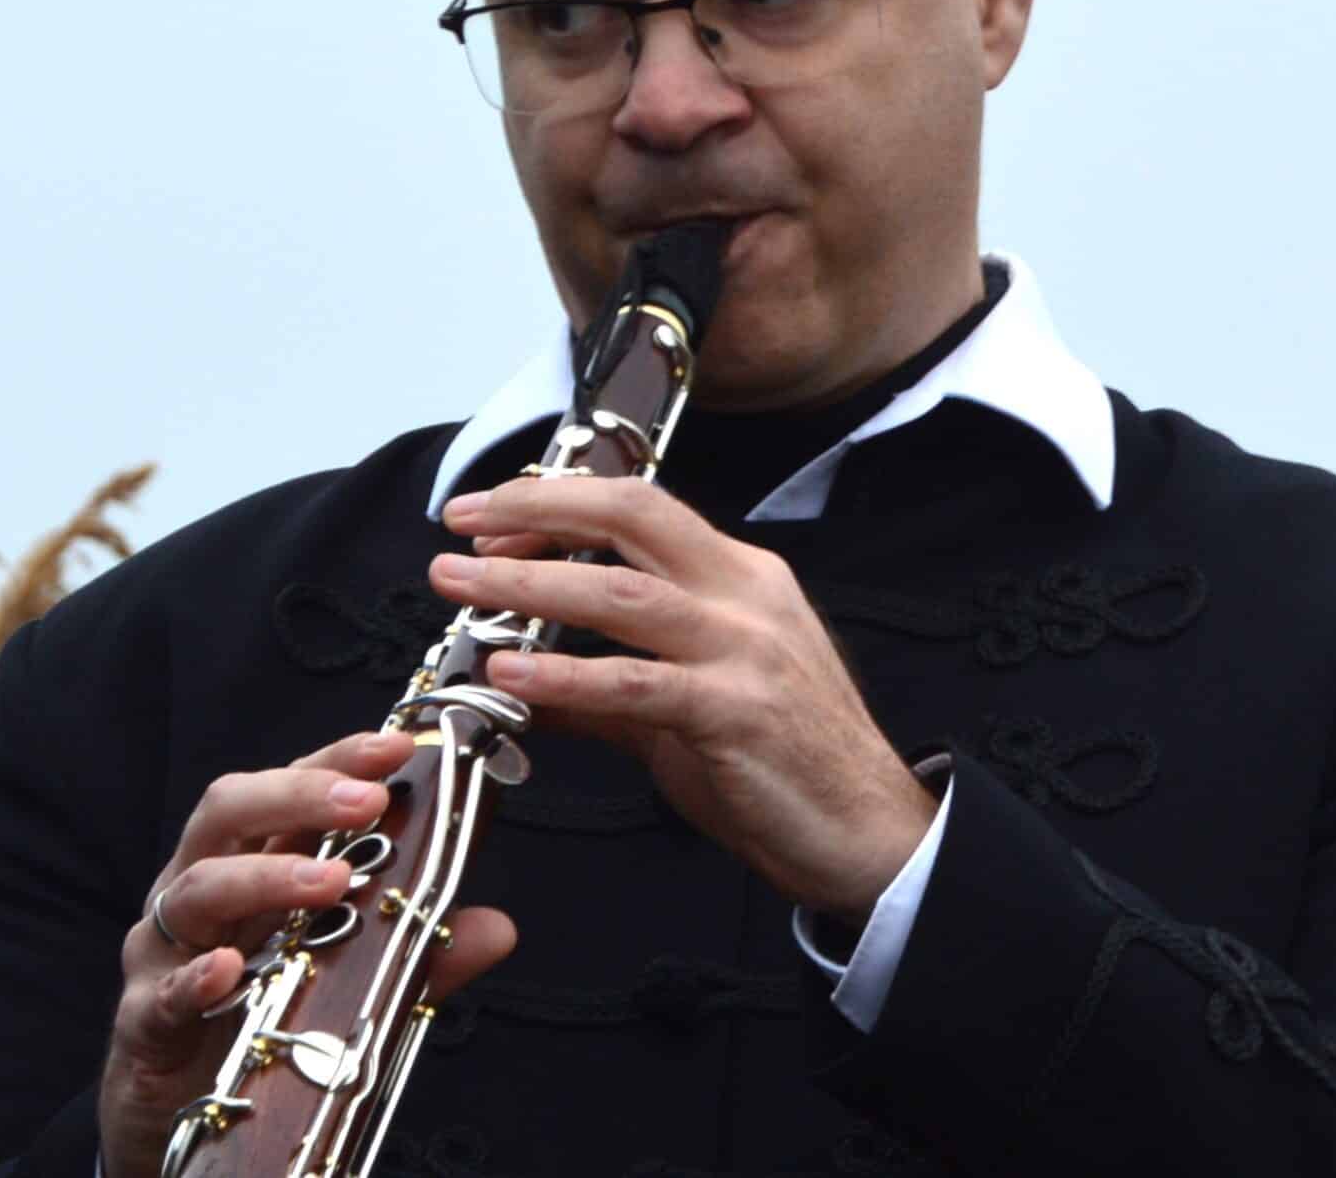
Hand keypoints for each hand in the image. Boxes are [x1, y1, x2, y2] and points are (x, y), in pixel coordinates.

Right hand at [98, 731, 515, 1177]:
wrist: (186, 1111)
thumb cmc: (264, 1015)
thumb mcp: (352, 977)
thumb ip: (415, 949)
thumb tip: (496, 928)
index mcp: (251, 862)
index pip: (289, 788)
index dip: (338, 759)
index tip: (396, 747)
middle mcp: (201, 890)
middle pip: (229, 812)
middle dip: (300, 795)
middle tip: (367, 801)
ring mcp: (166, 951)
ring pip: (198, 889)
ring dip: (266, 877)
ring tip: (331, 881)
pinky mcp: (142, 1020)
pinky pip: (162, 993)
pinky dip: (195, 979)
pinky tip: (228, 973)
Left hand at [433, 477, 937, 918]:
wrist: (874, 833)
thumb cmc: (785, 768)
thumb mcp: (685, 712)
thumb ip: (605, 691)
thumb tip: (521, 681)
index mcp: (737, 578)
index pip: (638, 509)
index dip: (557, 502)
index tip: (488, 516)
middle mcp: (744, 596)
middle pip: (632, 516)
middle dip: (538, 509)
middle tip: (461, 525)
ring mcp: (745, 651)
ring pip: (622, 594)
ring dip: (529, 586)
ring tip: (462, 588)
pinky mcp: (738, 712)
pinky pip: (638, 684)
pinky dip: (567, 678)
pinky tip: (512, 679)